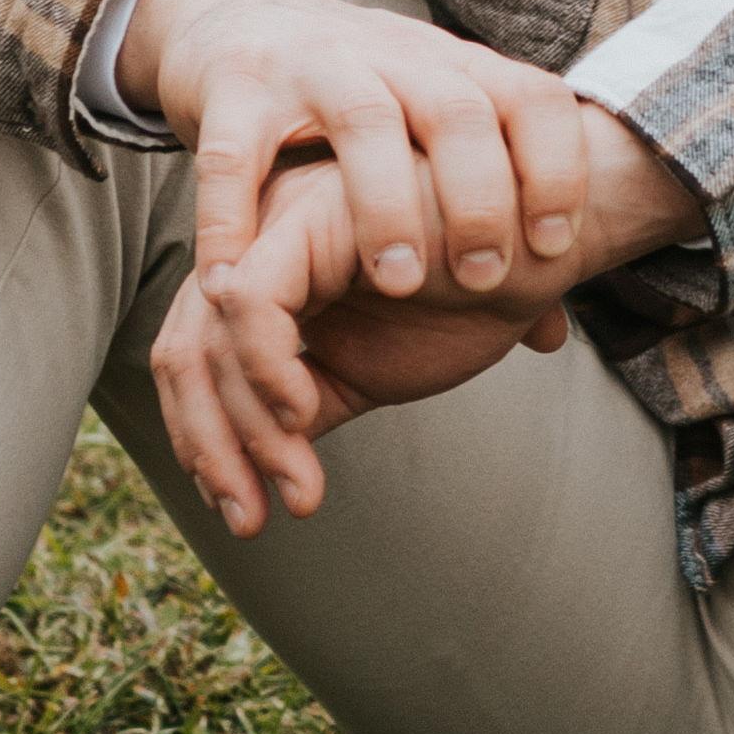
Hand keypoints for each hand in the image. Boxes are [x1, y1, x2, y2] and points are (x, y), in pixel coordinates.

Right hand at [117, 0, 606, 305]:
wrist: (238, 16)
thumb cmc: (358, 109)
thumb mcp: (429, 143)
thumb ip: (492, 228)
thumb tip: (551, 330)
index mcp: (453, 68)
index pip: (532, 97)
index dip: (557, 167)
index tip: (557, 247)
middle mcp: (393, 57)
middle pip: (456, 110)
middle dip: (479, 196)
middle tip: (482, 279)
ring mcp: (311, 66)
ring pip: (362, 119)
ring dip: (385, 203)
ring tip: (398, 285)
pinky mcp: (233, 87)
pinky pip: (234, 155)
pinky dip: (235, 222)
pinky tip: (239, 288)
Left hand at [151, 143, 676, 539]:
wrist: (548, 241)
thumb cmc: (469, 297)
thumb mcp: (372, 370)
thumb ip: (309, 403)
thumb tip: (253, 472)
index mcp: (270, 277)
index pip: (198, 361)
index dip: (207, 442)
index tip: (244, 510)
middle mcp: (260, 244)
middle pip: (186, 351)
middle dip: (212, 447)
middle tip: (250, 518)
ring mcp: (277, 224)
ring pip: (210, 336)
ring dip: (246, 428)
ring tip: (298, 483)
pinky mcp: (307, 215)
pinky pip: (253, 302)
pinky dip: (263, 366)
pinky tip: (301, 411)